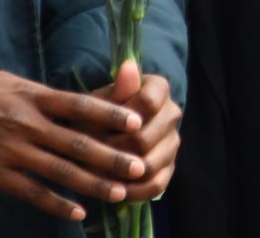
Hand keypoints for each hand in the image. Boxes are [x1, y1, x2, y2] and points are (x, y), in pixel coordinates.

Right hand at [0, 70, 147, 220]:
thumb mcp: (10, 81)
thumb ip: (41, 94)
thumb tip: (75, 101)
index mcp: (33, 95)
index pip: (80, 104)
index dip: (111, 114)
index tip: (138, 122)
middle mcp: (26, 123)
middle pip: (77, 142)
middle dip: (111, 156)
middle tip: (140, 166)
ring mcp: (10, 150)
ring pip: (59, 170)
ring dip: (92, 184)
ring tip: (120, 192)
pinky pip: (31, 191)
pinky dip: (56, 204)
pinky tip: (77, 213)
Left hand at [86, 60, 182, 201]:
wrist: (97, 133)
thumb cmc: (95, 113)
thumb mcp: (99, 100)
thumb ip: (116, 90)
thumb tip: (128, 66)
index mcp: (159, 89)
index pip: (147, 103)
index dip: (119, 119)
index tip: (94, 126)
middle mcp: (172, 113)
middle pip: (145, 138)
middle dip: (113, 151)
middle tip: (86, 157)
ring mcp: (173, 142)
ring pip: (150, 164)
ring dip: (118, 173)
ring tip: (94, 174)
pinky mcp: (168, 168)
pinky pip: (155, 185)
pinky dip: (131, 191)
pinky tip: (111, 190)